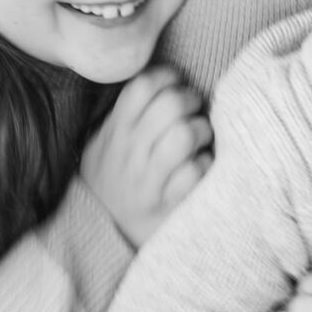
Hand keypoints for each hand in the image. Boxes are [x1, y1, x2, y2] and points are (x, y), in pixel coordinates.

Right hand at [79, 66, 209, 247]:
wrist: (106, 234)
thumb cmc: (115, 178)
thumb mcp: (106, 143)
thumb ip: (127, 114)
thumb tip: (163, 78)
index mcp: (114, 131)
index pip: (142, 87)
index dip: (167, 77)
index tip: (175, 84)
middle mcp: (129, 152)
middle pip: (170, 105)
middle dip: (192, 101)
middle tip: (193, 109)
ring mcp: (146, 179)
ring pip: (184, 135)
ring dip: (201, 131)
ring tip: (199, 137)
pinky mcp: (165, 204)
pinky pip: (195, 172)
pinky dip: (205, 165)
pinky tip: (200, 165)